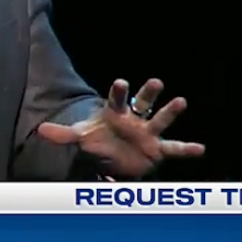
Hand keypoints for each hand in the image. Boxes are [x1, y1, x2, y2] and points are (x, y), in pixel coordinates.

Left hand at [36, 78, 204, 178]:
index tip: (121, 82)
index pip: (116, 99)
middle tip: (156, 81)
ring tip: (181, 101)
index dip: (119, 91)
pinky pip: (174, 148)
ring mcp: (148, 133)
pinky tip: (200, 148)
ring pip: (160, 119)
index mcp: (115, 113)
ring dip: (171, 111)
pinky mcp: (157, 149)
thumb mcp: (81, 137)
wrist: (111, 159)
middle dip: (149, 92)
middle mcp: (134, 119)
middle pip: (143, 102)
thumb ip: (63, 134)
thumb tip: (41, 131)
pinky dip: (187, 149)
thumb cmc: (98, 142)